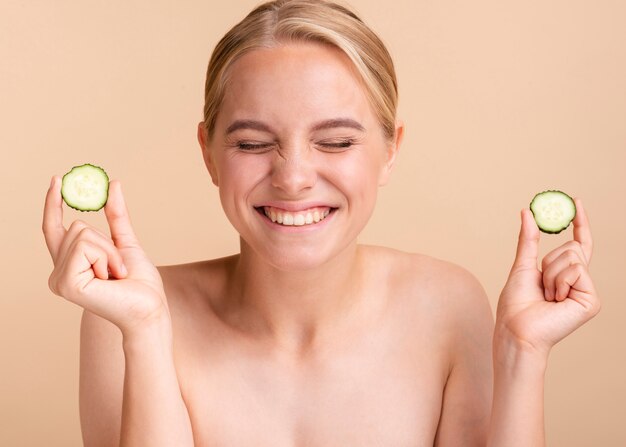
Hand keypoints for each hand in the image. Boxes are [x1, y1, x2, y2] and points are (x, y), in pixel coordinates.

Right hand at [43, 176, 168, 334]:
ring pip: (81, 233)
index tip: (57, 179)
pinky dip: (107, 257)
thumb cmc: (140, 283)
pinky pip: (86, 246)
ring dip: (110, 251)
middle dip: (107, 242)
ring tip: (116, 274)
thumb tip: (113, 184)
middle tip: (119, 268)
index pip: (53, 229)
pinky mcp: (66, 284)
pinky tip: (111, 278)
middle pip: (76, 226)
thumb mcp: (126, 242)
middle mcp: (58, 273)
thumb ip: (116, 215)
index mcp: (69, 265)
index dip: (53, 204)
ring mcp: (59, 280)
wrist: (150, 307)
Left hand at [496, 198, 600, 355]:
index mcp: (564, 274)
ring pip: (573, 257)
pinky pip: (576, 270)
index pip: (578, 243)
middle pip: (571, 247)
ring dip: (551, 274)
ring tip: (546, 296)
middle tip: (541, 285)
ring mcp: (586, 291)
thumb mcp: (522, 265)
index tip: (575, 201)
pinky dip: (559, 281)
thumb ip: (528, 240)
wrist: (516, 328)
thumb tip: (527, 212)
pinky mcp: (591, 301)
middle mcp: (579, 281)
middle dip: (549, 261)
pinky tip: (555, 300)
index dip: (579, 222)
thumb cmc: (516, 304)